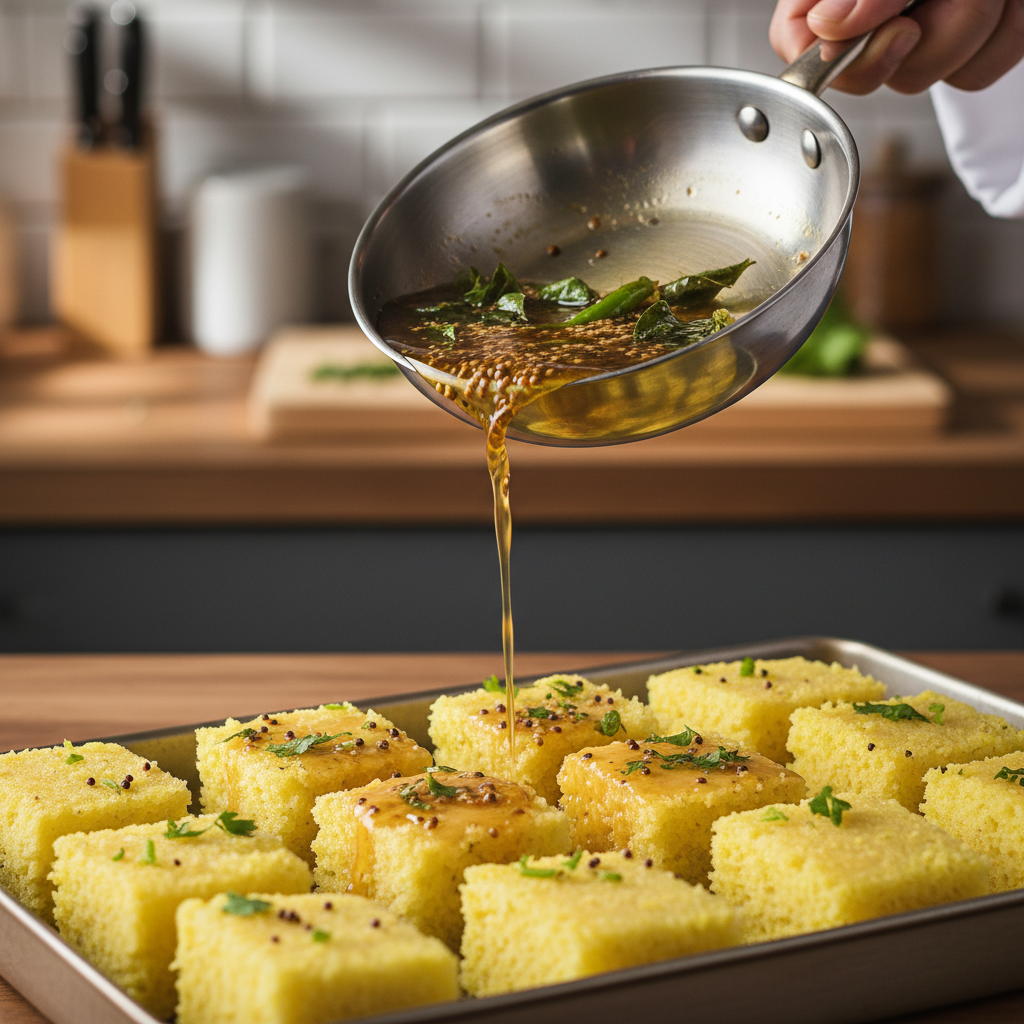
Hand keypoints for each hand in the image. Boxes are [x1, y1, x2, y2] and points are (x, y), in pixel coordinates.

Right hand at [770, 0, 1023, 93]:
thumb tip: (828, 26)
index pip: (795, 39)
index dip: (822, 53)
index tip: (863, 32)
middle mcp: (871, 14)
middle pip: (862, 72)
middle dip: (915, 36)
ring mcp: (921, 32)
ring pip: (923, 76)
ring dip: (968, 26)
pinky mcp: (970, 47)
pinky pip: (975, 73)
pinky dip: (1000, 35)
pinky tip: (1004, 0)